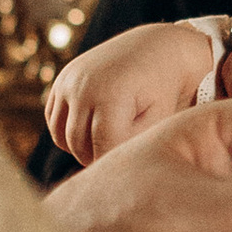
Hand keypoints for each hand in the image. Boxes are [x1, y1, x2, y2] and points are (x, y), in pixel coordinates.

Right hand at [45, 17, 231, 162]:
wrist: (165, 48)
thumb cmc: (175, 90)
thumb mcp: (165, 122)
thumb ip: (139, 149)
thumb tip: (120, 184)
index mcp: (109, 94)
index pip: (103, 151)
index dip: (122, 165)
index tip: (140, 169)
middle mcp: (82, 85)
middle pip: (80, 148)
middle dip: (103, 158)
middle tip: (129, 162)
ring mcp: (68, 81)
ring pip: (65, 138)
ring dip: (85, 148)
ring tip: (117, 147)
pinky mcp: (62, 81)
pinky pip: (56, 123)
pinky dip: (73, 133)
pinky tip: (98, 134)